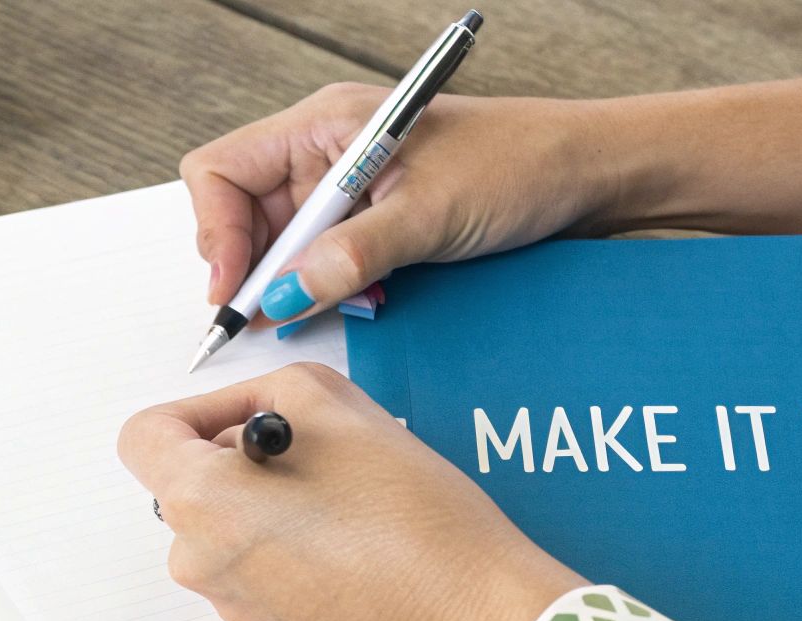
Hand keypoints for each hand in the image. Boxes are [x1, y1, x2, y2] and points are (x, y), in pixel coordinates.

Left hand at [118, 362, 584, 620]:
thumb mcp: (333, 402)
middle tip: (318, 448)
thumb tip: (243, 418)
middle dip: (239, 454)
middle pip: (186, 483)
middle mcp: (198, 560)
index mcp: (198, 502)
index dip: (195, 411)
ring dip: (267, 496)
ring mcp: (233, 602)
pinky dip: (289, 539)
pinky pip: (258, 563)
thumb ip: (265, 391)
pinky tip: (354, 536)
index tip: (251, 414)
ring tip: (345, 493)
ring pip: (225, 523)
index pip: (145, 438)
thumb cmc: (408, 512)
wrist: (469, 616)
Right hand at [180, 84, 616, 322]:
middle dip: (253, 268)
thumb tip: (284, 296)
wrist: (585, 176)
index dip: (216, 233)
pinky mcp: (370, 218)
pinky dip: (328, 285)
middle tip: (270, 316)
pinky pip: (322, 258)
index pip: (221, 171)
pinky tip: (356, 299)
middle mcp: (324, 149)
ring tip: (324, 305)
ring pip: (282, 243)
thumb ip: (351, 256)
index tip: (236, 290)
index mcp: (323, 123)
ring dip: (294, 281)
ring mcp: (345, 186)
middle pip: (242, 213)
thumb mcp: (430, 216)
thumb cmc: (518, 164)